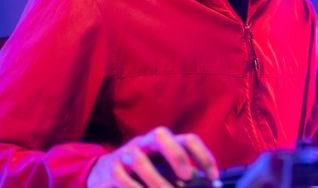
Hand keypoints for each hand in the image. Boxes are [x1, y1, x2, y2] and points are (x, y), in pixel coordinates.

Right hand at [87, 126, 218, 186]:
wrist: (104, 172)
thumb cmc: (144, 173)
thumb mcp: (164, 171)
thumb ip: (182, 177)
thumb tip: (206, 186)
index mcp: (165, 142)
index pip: (188, 140)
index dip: (203, 156)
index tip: (213, 178)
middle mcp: (146, 143)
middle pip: (161, 134)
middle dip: (175, 155)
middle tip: (186, 176)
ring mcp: (127, 153)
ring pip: (139, 160)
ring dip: (155, 181)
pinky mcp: (111, 169)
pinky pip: (122, 178)